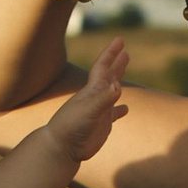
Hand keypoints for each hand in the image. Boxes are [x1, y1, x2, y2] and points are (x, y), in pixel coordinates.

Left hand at [43, 39, 130, 166]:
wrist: (61, 147)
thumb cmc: (71, 127)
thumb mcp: (88, 111)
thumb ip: (103, 99)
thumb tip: (118, 86)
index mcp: (92, 90)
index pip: (103, 67)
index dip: (111, 53)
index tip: (120, 40)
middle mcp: (95, 98)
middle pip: (108, 76)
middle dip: (116, 64)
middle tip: (125, 52)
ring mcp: (99, 111)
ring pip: (111, 94)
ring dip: (117, 84)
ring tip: (122, 78)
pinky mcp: (101, 125)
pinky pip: (113, 115)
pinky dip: (120, 110)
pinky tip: (126, 109)